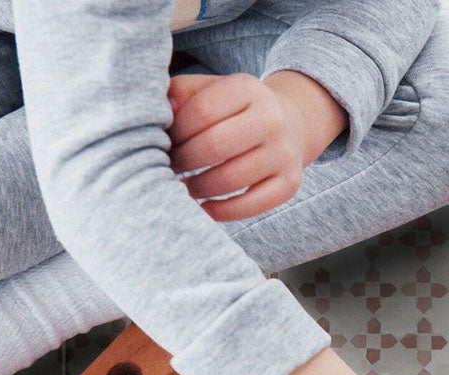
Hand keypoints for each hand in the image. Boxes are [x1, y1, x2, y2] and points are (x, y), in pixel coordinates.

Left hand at [168, 70, 345, 220]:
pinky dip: (221, 211)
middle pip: (215, 146)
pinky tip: (204, 207)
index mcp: (248, 88)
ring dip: (199, 188)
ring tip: (184, 187)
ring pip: (230, 179)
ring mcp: (284, 153)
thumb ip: (180, 96)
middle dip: (184, 161)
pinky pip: (250, 205)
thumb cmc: (234, 112)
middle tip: (169, 168)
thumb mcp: (211, 91)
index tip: (163, 144)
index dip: (176, 133)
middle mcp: (271, 119)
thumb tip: (159, 118)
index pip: (202, 112)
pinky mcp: (289, 184)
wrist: (289, 127)